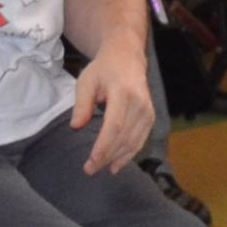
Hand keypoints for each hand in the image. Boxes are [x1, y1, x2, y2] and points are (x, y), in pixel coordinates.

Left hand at [71, 39, 155, 174]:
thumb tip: (76, 127)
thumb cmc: (104, 69)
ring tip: (99, 169)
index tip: (91, 161)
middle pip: (124, 137)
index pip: (115, 125)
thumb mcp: (86, 81)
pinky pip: (140, 140)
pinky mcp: (150, 117)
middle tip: (89, 170)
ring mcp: (148, 111)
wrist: (127, 57)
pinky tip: (116, 165)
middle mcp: (139, 103)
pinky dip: (128, 155)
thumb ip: (81, 104)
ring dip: (116, 159)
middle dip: (106, 157)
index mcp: (123, 92)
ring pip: (133, 142)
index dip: (104, 146)